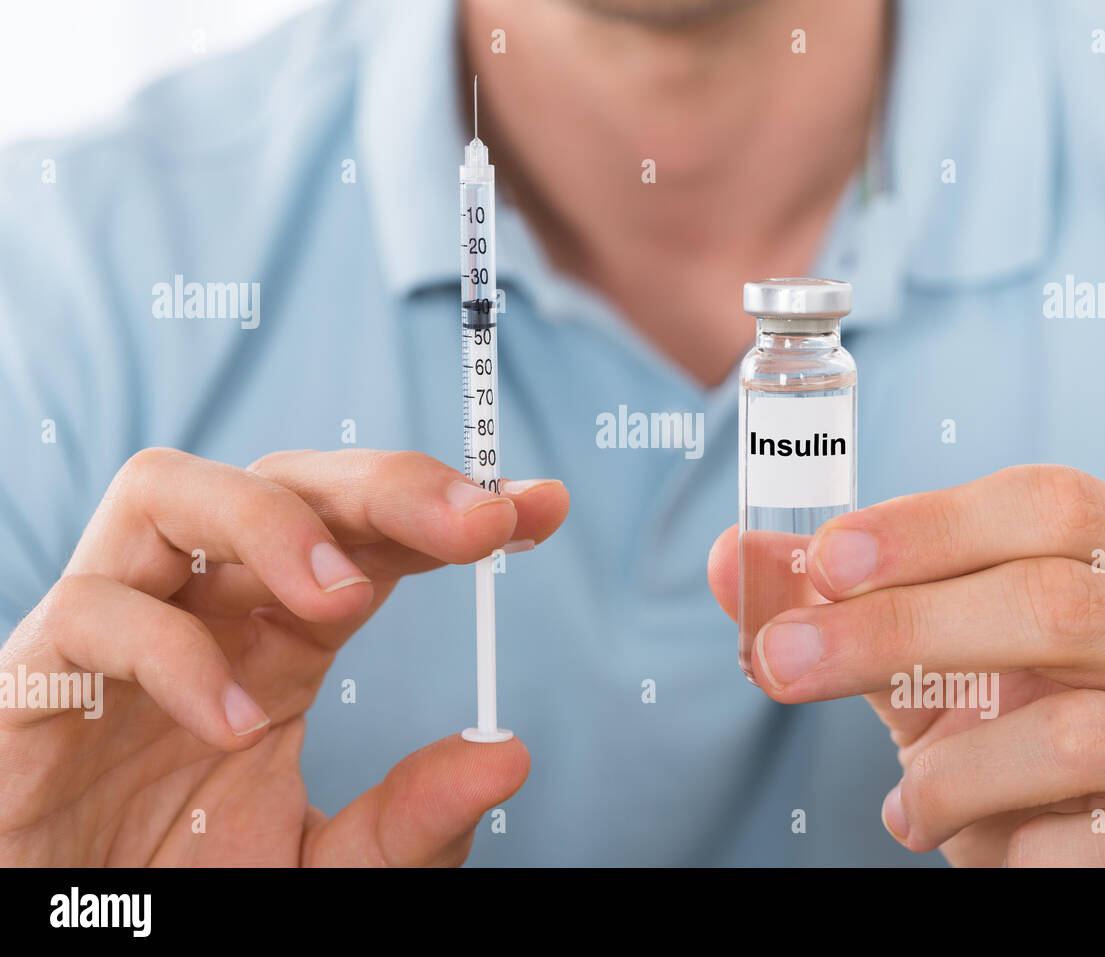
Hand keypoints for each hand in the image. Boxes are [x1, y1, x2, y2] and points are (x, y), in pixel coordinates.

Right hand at [0, 448, 567, 865]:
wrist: (78, 946)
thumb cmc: (192, 895)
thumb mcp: (330, 870)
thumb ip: (409, 823)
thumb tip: (506, 756)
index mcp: (279, 640)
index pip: (366, 537)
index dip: (448, 508)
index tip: (542, 506)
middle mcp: (204, 613)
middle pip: (282, 482)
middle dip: (384, 484)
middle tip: (479, 519)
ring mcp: (116, 635)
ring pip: (167, 491)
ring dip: (269, 521)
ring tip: (345, 599)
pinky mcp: (35, 682)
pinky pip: (90, 614)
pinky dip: (171, 657)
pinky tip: (234, 730)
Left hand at [709, 465, 1104, 865]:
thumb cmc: (1050, 743)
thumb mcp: (960, 669)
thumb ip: (861, 610)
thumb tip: (731, 555)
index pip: (1056, 505)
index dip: (929, 524)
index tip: (822, 560)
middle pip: (1060, 602)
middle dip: (899, 629)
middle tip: (785, 662)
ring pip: (1080, 732)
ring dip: (955, 771)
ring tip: (905, 806)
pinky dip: (1019, 851)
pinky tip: (985, 854)